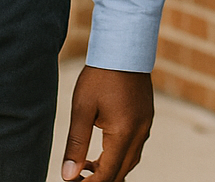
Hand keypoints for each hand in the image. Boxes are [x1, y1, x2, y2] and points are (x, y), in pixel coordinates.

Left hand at [61, 66, 152, 180]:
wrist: (124, 47)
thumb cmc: (101, 76)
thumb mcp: (82, 109)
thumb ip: (76, 144)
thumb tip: (68, 175)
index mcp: (123, 133)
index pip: (108, 174)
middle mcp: (139, 133)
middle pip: (121, 172)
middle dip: (100, 179)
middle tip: (77, 177)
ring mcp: (146, 125)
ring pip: (130, 160)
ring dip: (111, 168)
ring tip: (87, 165)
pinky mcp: (146, 117)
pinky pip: (135, 146)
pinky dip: (120, 154)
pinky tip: (104, 148)